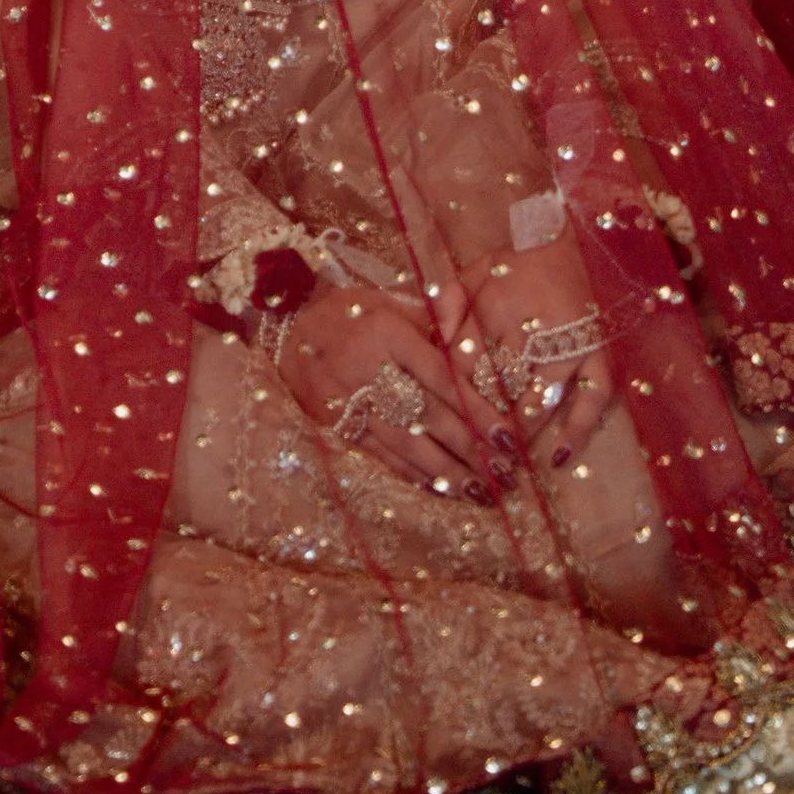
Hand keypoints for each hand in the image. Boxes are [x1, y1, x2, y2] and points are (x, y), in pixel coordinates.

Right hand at [275, 283, 503, 501]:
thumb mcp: (389, 302)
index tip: (508, 437)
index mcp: (387, 332)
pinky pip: (379, 455)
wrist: (285, 324)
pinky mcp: (334, 424)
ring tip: (480, 491)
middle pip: (428, 416)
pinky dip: (411, 475)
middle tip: (505, 474)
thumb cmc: (348, 312)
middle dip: (470, 449)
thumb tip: (472, 333)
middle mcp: (368, 366)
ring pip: (405, 443)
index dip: (477, 410)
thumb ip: (434, 316)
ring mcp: (348, 399)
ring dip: (446, 472)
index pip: (441, 378)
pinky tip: (438, 489)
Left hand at [468, 232, 616, 473]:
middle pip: (504, 383)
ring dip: (522, 428)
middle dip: (488, 418)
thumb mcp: (474, 271)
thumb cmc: (517, 264)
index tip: (448, 416)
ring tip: (505, 459)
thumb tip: (436, 340)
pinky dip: (578, 429)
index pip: (470, 359)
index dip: (458, 390)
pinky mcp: (600, 355)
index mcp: (498, 306)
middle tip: (474, 451)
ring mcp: (572, 344)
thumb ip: (449, 301)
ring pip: (542, 395)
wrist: (571, 241)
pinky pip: (594, 398)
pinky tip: (560, 457)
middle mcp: (536, 328)